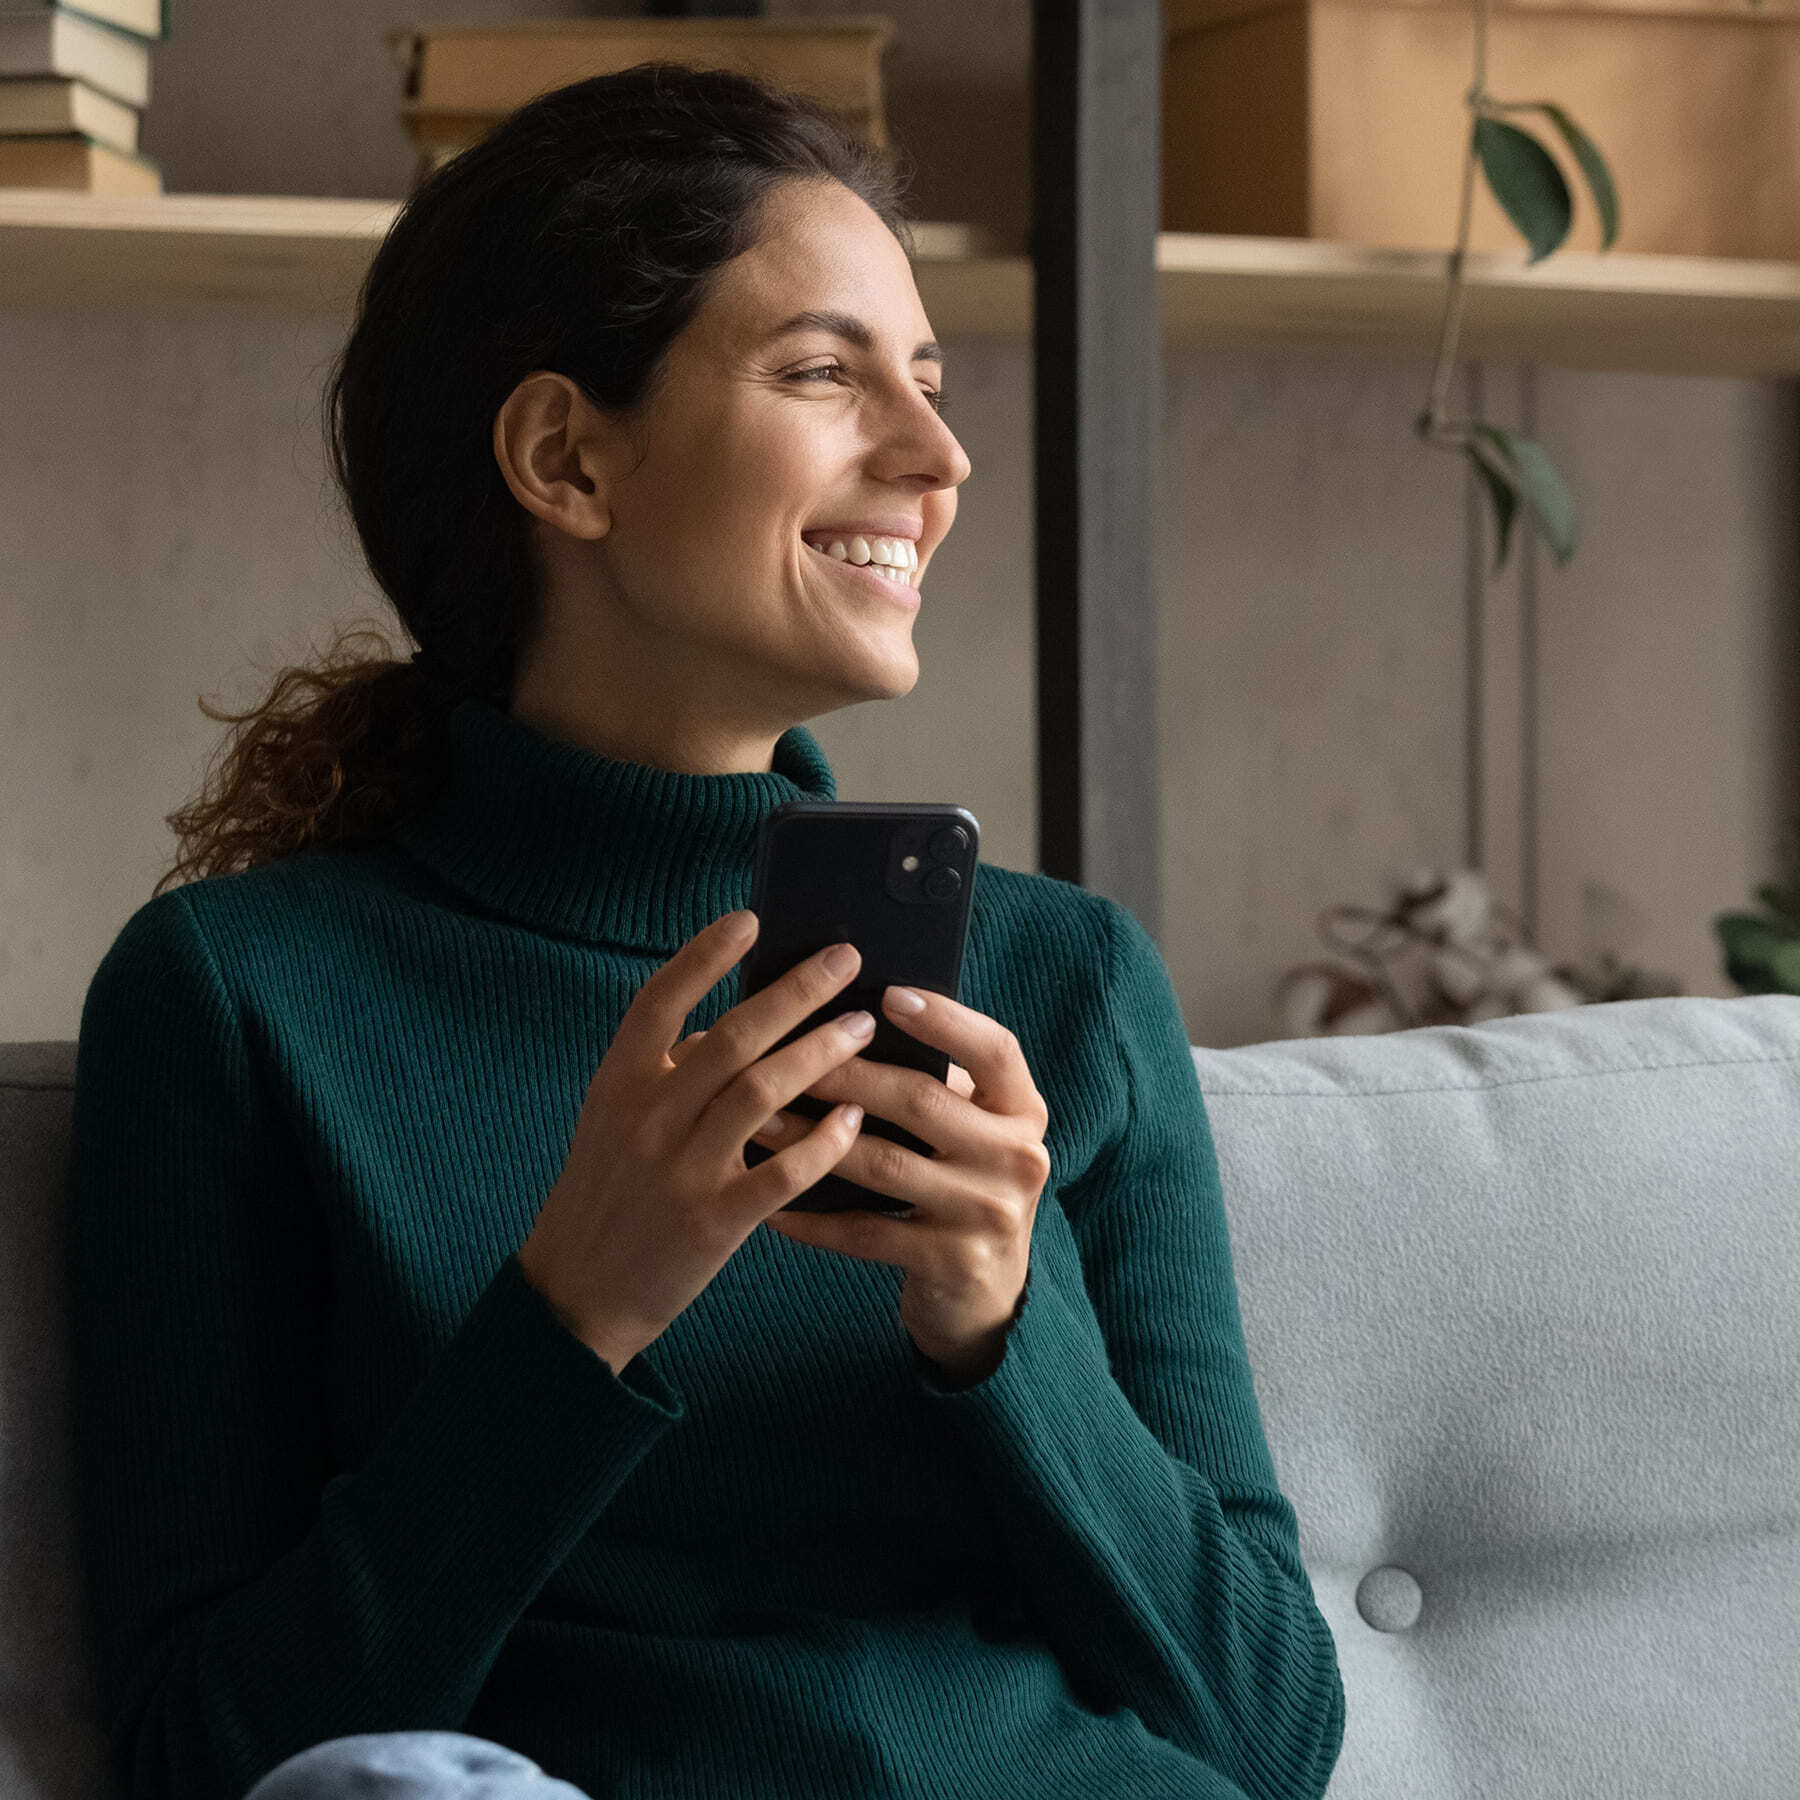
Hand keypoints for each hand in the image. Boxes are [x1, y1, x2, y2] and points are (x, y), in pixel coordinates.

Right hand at [516, 912, 876, 1374]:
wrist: (576, 1292)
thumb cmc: (606, 1193)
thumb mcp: (613, 1121)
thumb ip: (664, 1073)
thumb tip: (729, 1024)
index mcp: (619, 1083)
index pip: (660, 999)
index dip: (705, 955)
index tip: (751, 919)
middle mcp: (648, 1118)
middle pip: (733, 1037)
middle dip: (797, 992)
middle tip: (846, 959)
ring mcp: (681, 1170)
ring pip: (765, 1093)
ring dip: (822, 1053)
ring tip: (863, 1027)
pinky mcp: (714, 1222)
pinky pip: (783, 1171)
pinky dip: (824, 1142)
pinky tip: (855, 1120)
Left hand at [674, 985, 1050, 1384]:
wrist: (986, 1295)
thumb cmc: (958, 1185)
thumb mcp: (967, 1132)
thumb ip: (932, 1084)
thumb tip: (842, 1019)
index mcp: (1023, 1110)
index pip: (994, 1049)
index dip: (944, 1019)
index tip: (886, 994)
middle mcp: (1019, 1158)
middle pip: (924, 1101)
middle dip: (847, 1075)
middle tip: (784, 1054)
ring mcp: (989, 1213)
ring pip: (886, 1165)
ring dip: (813, 1140)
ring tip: (758, 1122)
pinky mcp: (954, 1262)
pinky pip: (868, 1232)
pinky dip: (815, 1219)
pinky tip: (772, 1206)